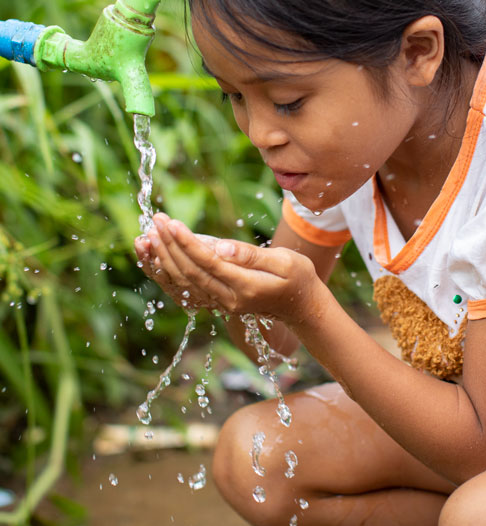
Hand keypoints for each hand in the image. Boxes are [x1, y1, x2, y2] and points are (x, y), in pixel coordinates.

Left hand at [135, 213, 325, 323]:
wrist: (300, 305)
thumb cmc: (298, 277)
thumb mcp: (286, 261)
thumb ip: (252, 255)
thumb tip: (222, 247)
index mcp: (246, 288)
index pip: (208, 263)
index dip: (187, 243)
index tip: (171, 222)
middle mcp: (228, 300)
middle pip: (190, 272)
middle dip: (169, 245)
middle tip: (156, 220)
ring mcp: (219, 304)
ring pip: (181, 283)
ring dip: (160, 259)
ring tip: (146, 236)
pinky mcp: (214, 301)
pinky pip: (182, 289)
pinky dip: (164, 273)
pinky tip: (152, 256)